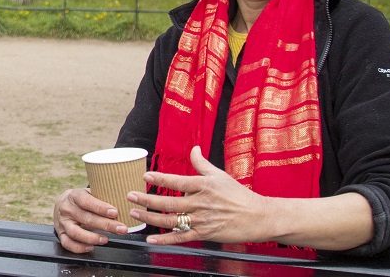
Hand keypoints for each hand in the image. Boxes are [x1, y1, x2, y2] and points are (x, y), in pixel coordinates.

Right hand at [53, 186, 133, 252]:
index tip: (115, 213)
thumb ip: (101, 197)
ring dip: (92, 238)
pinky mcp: (60, 234)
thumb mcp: (88, 193)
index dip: (101, 208)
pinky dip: (79, 247)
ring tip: (106, 239)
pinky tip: (92, 247)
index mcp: (74, 196)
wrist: (62, 204)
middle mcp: (67, 209)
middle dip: (106, 225)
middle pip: (86, 218)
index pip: (87, 201)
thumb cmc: (81, 199)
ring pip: (75, 233)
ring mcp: (62, 223)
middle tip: (121, 229)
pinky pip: (68, 244)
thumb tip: (123, 203)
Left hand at [131, 146, 271, 244]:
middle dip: (147, 199)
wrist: (259, 217)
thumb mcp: (220, 176)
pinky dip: (164, 240)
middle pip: (169, 202)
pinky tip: (150, 239)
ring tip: (134, 212)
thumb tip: (193, 148)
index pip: (178, 181)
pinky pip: (181, 238)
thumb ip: (202, 163)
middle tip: (130, 195)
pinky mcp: (204, 235)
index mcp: (204, 186)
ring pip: (171, 220)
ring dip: (150, 217)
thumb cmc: (239, 195)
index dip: (160, 178)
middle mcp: (201, 203)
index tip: (144, 176)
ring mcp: (202, 220)